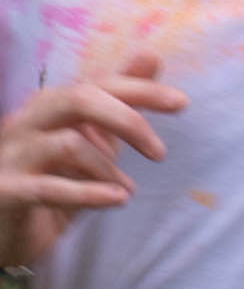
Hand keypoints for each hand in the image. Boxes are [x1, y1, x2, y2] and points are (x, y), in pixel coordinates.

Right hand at [0, 61, 180, 271]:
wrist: (6, 233)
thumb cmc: (52, 182)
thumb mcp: (92, 139)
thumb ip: (117, 103)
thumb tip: (151, 56)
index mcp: (48, 108)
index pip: (97, 84)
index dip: (140, 89)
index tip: (181, 103)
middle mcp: (25, 123)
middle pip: (78, 99)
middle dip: (128, 120)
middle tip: (159, 153)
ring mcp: (10, 157)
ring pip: (68, 144)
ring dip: (108, 169)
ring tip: (125, 190)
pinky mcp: (4, 192)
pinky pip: (48, 188)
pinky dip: (89, 194)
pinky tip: (117, 200)